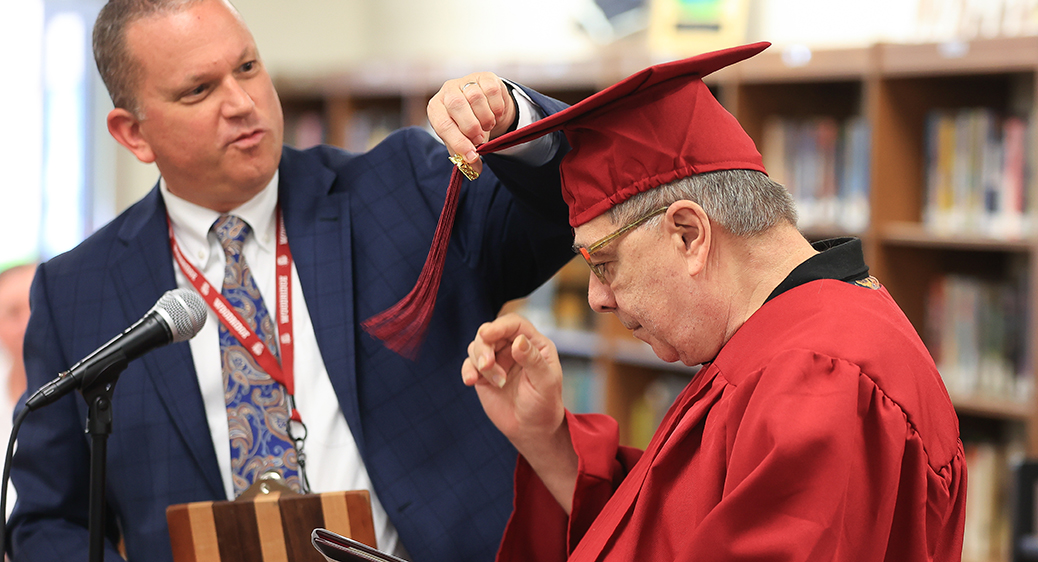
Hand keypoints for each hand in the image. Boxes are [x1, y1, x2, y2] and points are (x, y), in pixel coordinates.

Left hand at [428, 72, 516, 176]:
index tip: (472, 156)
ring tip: (488, 126)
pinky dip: (497, 107)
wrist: (486, 109)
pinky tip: (495, 114)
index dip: (458, 141)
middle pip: (457, 105)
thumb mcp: (464, 143)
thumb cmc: (468, 128)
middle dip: (471, 126)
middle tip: (480, 138)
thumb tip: (474, 169)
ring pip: (476, 97)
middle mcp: (447, 91)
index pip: (443, 124)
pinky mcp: (485, 77)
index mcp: (436, 109)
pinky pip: (492, 91)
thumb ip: (466, 157)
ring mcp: (466, 81)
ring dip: (486, 118)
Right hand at [462, 314, 577, 513]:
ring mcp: (497, 360)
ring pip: (477, 346)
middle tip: (487, 365)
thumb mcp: (545, 383)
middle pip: (490, 332)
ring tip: (497, 383)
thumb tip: (518, 341)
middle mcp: (514, 347)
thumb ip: (532, 360)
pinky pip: (469, 364)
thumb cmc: (544, 405)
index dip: (499, 326)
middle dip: (485, 347)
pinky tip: (471, 382)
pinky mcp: (483, 375)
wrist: (531, 430)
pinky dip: (468, 370)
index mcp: (534, 344)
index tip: (486, 334)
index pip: (514, 324)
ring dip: (480, 362)